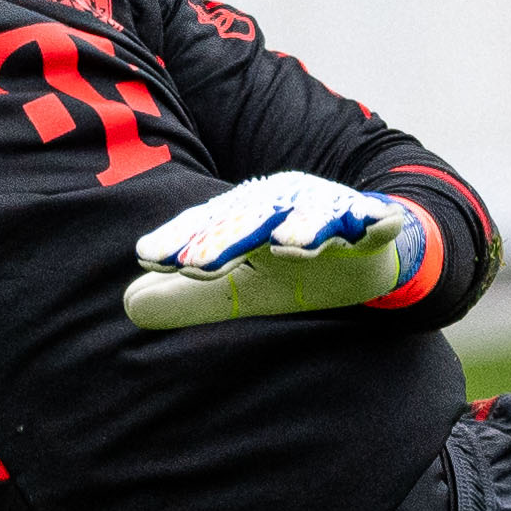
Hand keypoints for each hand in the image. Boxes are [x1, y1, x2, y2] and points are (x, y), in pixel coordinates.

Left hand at [123, 173, 428, 331]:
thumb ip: (190, 298)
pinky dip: (376, 221)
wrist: (366, 251)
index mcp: (248, 216)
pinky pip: (374, 222)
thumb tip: (130, 304)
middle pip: (252, 222)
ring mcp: (329, 213)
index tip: (149, 257)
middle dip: (225, 240)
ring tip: (286, 243)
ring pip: (314, 217)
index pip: (208, 228)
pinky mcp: (371, 225)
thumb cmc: (294, 268)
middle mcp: (284, 206)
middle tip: (196, 263)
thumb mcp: (241, 288)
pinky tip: (380, 224)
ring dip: (303, 227)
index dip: (180, 240)